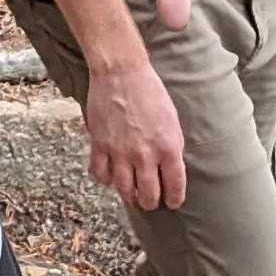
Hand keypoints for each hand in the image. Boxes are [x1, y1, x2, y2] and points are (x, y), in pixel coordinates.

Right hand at [84, 62, 187, 209]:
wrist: (122, 73)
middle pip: (148, 194)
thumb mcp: (172, 120)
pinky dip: (105, 180)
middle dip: (151, 202)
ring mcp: (120, 151)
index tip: (172, 202)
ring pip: (124, 190)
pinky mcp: (100, 145)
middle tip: (150, 200)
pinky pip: (100, 174)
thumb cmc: (150, 92)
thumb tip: (169, 168)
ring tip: (131, 193)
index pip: (175, 186)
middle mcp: (145, 154)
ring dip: (129, 195)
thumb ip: (172, 147)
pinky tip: (109, 177)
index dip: (174, 199)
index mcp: (168, 147)